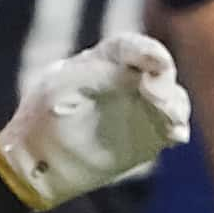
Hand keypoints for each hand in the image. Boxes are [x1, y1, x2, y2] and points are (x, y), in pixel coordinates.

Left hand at [0, 32, 190, 209]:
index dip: (146, 50)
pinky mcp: (148, 136)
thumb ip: (97, 76)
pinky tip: (175, 134)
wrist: (36, 165)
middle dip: (163, 80)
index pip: (130, 47)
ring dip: (174, 104)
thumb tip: (138, 75)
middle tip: (158, 97)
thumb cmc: (41, 120)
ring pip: (171, 97)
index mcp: (102, 62)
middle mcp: (127, 79)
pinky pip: (169, 127)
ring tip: (171, 120)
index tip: (157, 61)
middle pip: (158, 69)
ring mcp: (140, 107)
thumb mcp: (60, 90)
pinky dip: (176, 127)